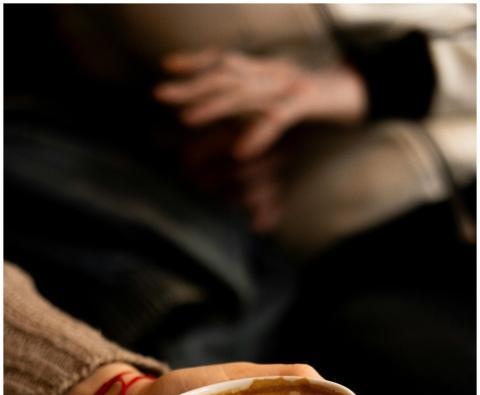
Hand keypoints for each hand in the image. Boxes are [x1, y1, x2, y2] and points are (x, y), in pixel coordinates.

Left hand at [154, 48, 366, 158]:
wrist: (363, 88)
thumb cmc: (321, 97)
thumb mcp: (284, 97)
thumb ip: (260, 107)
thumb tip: (235, 130)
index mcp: (265, 68)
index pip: (224, 59)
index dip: (195, 61)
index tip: (166, 67)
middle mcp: (272, 70)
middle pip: (224, 74)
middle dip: (190, 85)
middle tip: (159, 94)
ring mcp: (289, 83)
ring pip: (245, 92)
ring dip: (214, 106)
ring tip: (187, 119)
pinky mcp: (308, 101)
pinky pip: (278, 118)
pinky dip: (259, 133)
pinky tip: (241, 151)